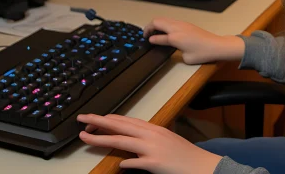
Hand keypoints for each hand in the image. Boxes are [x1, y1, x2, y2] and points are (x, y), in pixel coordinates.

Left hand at [77, 114, 221, 173]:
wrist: (202, 165)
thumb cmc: (183, 154)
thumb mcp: (164, 139)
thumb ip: (147, 137)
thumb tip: (131, 138)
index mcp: (152, 128)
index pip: (124, 120)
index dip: (107, 119)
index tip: (93, 119)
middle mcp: (151, 135)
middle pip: (119, 125)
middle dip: (98, 121)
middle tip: (82, 119)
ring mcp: (152, 148)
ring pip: (122, 141)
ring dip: (101, 139)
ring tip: (85, 138)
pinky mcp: (155, 163)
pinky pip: (135, 162)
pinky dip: (124, 162)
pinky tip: (115, 163)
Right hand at [144, 17, 244, 64]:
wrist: (216, 45)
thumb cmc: (202, 53)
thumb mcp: (186, 58)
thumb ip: (174, 51)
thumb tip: (170, 46)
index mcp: (175, 37)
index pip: (157, 37)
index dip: (150, 39)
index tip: (146, 41)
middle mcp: (176, 28)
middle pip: (157, 21)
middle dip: (149, 27)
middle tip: (145, 35)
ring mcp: (181, 23)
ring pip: (163, 19)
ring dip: (156, 24)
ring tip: (153, 32)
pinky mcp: (186, 23)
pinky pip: (170, 20)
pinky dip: (163, 23)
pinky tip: (164, 31)